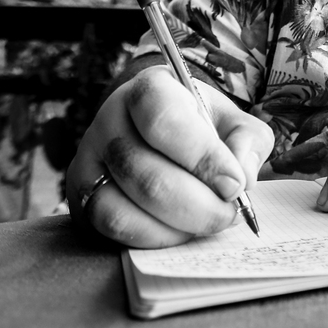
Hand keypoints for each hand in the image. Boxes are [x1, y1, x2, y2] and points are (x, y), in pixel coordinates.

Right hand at [66, 66, 273, 247]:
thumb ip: (247, 141)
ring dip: (176, 226)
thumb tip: (241, 176)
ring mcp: (87, 160)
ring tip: (209, 221)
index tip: (234, 184)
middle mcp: (108, 120)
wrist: (163, 136)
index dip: (201, 157)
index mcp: (149, 89)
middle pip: (144, 174)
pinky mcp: (80, 197)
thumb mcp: (234, 122)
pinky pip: (112, 230)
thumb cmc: (203, 127)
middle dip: (198, 205)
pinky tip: (182, 230)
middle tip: (230, 213)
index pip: (164, 119)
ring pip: (121, 209)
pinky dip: (154, 238)